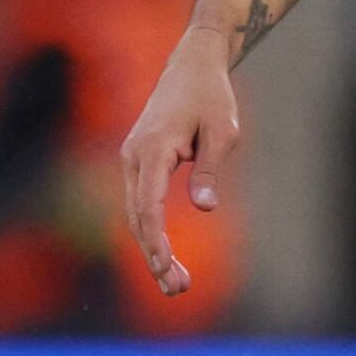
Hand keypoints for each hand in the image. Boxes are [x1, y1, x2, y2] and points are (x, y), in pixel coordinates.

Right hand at [114, 36, 242, 297]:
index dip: (156, 240)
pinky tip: (166, 257)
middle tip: (178, 290)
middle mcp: (134, 156)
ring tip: (176, 284)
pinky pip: (140, 205)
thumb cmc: (211, 96)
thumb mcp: (222, 131)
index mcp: (153, 148)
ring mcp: (132, 160)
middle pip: (137, 217)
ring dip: (153, 250)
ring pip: (136, 215)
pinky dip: (151, 233)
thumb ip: (210, 169)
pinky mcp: (138, 164)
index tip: (167, 267)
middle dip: (155, 256)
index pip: (148, 205)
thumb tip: (204, 208)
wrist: (192, 66)